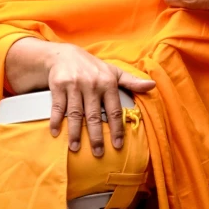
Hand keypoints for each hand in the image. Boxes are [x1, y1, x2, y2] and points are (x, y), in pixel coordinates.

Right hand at [45, 43, 154, 157]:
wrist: (64, 55)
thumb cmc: (92, 68)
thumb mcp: (113, 72)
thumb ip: (132, 81)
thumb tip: (152, 85)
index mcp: (107, 83)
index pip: (114, 110)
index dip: (117, 129)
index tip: (118, 145)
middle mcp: (91, 84)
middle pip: (94, 115)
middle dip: (96, 136)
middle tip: (98, 153)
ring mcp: (74, 85)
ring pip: (75, 113)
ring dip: (75, 132)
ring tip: (75, 148)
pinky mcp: (58, 85)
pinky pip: (57, 106)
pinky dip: (56, 120)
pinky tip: (56, 132)